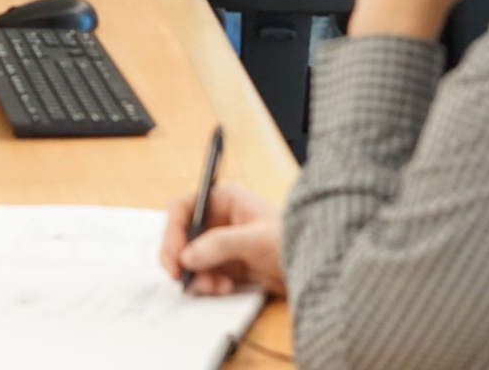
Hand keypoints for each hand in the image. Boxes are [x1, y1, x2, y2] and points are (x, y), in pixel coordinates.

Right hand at [159, 183, 285, 297]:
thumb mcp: (256, 240)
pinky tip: (224, 288)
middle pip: (181, 235)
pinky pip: (204, 274)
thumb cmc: (291, 241)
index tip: (175, 258)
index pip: (183, 209)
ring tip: (215, 286)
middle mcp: (217, 219)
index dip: (173, 231)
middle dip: (182, 258)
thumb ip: (220, 245)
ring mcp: (220, 243)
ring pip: (190, 259)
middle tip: (182, 279)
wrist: (315, 269)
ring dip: (197, 275)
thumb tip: (187, 256)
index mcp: (223, 200)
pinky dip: (208, 284)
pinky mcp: (226, 265)